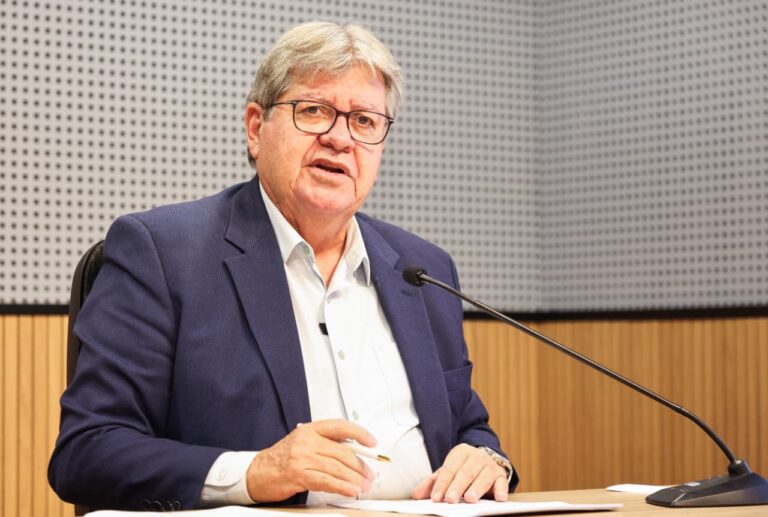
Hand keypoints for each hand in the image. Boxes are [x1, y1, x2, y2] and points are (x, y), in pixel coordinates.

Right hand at [245, 419, 376, 501]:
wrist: (257, 472)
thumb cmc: (282, 458)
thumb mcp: (303, 442)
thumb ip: (326, 443)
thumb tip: (354, 453)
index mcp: (310, 429)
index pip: (340, 427)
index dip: (359, 433)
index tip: (372, 443)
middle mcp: (307, 441)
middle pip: (342, 452)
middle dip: (360, 465)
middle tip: (369, 475)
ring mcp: (302, 457)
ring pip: (336, 467)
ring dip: (354, 479)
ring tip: (363, 486)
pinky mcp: (299, 475)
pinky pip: (326, 481)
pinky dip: (342, 487)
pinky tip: (350, 490)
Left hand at [411, 444, 508, 502]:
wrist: (484, 461)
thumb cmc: (462, 469)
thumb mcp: (447, 472)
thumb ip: (432, 483)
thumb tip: (416, 495)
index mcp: (460, 452)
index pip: (449, 468)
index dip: (442, 483)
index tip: (436, 497)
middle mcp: (476, 456)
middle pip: (466, 472)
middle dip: (457, 486)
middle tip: (450, 499)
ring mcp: (490, 465)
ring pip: (483, 476)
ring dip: (477, 488)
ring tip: (470, 498)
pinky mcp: (501, 475)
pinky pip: (502, 482)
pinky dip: (501, 489)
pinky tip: (498, 497)